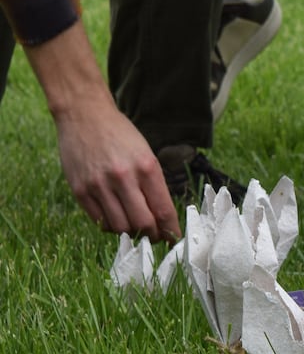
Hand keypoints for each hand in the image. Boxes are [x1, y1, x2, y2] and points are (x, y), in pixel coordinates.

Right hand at [24, 24, 179, 240]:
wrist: (85, 115)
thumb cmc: (121, 134)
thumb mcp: (146, 154)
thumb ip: (153, 184)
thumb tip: (161, 216)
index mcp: (146, 168)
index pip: (163, 210)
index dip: (170, 229)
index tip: (174, 237)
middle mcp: (123, 178)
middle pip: (142, 223)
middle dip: (153, 235)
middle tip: (155, 236)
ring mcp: (99, 186)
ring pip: (120, 227)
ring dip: (131, 233)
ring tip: (136, 227)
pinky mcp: (80, 190)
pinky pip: (99, 220)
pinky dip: (110, 226)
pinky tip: (117, 219)